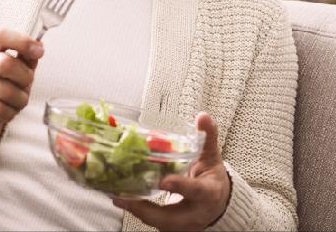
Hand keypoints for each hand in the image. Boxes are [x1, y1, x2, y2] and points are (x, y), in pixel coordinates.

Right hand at [0, 28, 42, 144]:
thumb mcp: (14, 72)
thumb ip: (25, 59)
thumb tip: (38, 48)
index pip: (1, 35)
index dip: (23, 41)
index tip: (40, 52)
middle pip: (6, 63)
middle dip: (25, 78)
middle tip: (26, 87)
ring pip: (5, 90)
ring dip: (20, 100)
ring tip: (16, 103)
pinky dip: (9, 113)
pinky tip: (5, 112)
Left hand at [113, 112, 230, 231]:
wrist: (218, 203)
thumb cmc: (212, 178)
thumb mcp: (212, 156)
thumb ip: (207, 136)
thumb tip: (203, 116)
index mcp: (209, 194)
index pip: (196, 191)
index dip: (180, 187)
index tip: (164, 181)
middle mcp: (196, 214)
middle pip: (170, 217)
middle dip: (146, 209)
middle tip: (124, 196)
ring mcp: (183, 226)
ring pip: (158, 223)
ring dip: (137, 211)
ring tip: (117, 197)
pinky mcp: (172, 228)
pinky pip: (153, 223)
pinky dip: (138, 212)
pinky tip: (123, 200)